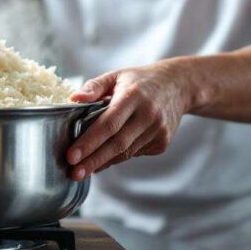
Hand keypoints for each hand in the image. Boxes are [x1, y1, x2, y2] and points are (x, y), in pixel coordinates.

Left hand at [65, 61, 192, 180]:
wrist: (178, 86)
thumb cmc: (140, 81)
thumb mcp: (116, 76)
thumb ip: (94, 87)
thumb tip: (73, 99)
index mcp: (133, 96)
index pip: (108, 124)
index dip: (89, 142)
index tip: (71, 155)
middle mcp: (148, 115)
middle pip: (117, 144)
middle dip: (93, 160)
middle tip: (74, 173)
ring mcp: (158, 131)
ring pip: (126, 152)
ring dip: (103, 163)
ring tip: (82, 170)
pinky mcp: (162, 142)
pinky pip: (135, 153)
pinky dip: (117, 158)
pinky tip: (103, 160)